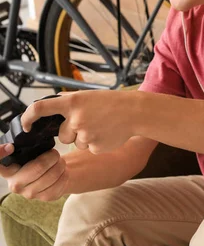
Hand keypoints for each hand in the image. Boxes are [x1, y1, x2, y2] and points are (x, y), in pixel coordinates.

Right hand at [0, 145, 67, 200]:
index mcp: (7, 170)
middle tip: (54, 153)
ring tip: (59, 161)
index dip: (1, 154)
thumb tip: (23, 138)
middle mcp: (14, 183)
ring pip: (51, 176)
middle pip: (38, 167)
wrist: (50, 175)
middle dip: (52, 156)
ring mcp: (28, 193)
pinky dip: (64, 175)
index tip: (10, 147)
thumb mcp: (27, 153)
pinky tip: (63, 172)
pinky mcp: (43, 197)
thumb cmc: (36, 160)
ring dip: (60, 165)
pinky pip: (58, 185)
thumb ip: (24, 149)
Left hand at [21, 90, 139, 153]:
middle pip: (62, 134)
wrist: (135, 112)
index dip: (27, 118)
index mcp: (73, 102)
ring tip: (102, 127)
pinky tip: (108, 134)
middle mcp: (76, 118)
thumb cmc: (112, 102)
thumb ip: (69, 103)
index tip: (26, 126)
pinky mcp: (95, 147)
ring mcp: (86, 134)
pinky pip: (89, 149)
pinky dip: (97, 144)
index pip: (39, 108)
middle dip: (73, 132)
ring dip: (86, 138)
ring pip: (76, 143)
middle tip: (92, 122)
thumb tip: (50, 109)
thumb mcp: (88, 96)